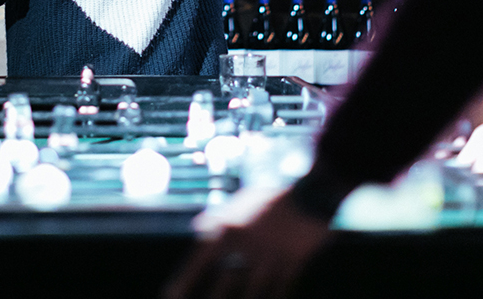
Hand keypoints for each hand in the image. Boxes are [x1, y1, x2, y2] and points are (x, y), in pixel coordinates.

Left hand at [164, 189, 333, 298]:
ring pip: (251, 294)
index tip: (170, 296)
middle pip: (224, 283)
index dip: (184, 281)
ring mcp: (270, 258)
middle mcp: (247, 245)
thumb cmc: (272, 197)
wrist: (311, 195)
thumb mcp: (240, 201)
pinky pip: (279, 292)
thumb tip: (198, 228)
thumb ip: (219, 216)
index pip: (200, 259)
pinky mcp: (291, 266)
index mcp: (230, 227)